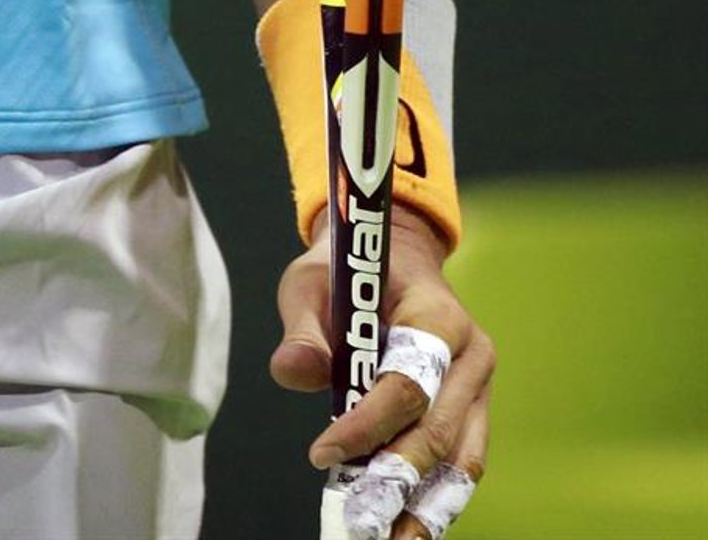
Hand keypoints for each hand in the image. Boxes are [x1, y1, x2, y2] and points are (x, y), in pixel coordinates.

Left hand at [272, 203, 494, 535]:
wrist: (396, 260)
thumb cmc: (350, 270)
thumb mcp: (312, 280)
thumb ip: (303, 327)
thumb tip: (292, 373)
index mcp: (438, 314)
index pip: (407, 383)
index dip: (366, 425)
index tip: (322, 453)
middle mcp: (471, 354)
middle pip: (438, 431)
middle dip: (396, 479)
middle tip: (358, 518)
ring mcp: (480, 388)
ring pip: (461, 460)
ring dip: (424, 506)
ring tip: (389, 539)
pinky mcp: (474, 413)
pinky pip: (461, 464)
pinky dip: (435, 498)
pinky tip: (406, 525)